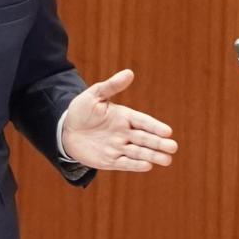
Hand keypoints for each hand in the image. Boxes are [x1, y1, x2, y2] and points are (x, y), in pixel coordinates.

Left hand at [60, 69, 176, 171]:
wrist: (65, 130)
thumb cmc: (81, 110)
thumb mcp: (95, 95)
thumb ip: (112, 86)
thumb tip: (129, 73)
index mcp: (124, 116)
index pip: (143, 122)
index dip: (155, 127)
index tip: (167, 131)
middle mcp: (124, 133)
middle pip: (145, 139)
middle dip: (159, 143)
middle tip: (173, 147)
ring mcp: (118, 147)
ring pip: (138, 152)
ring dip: (153, 156)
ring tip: (167, 160)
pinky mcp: (109, 160)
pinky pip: (124, 163)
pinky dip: (135, 165)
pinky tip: (147, 166)